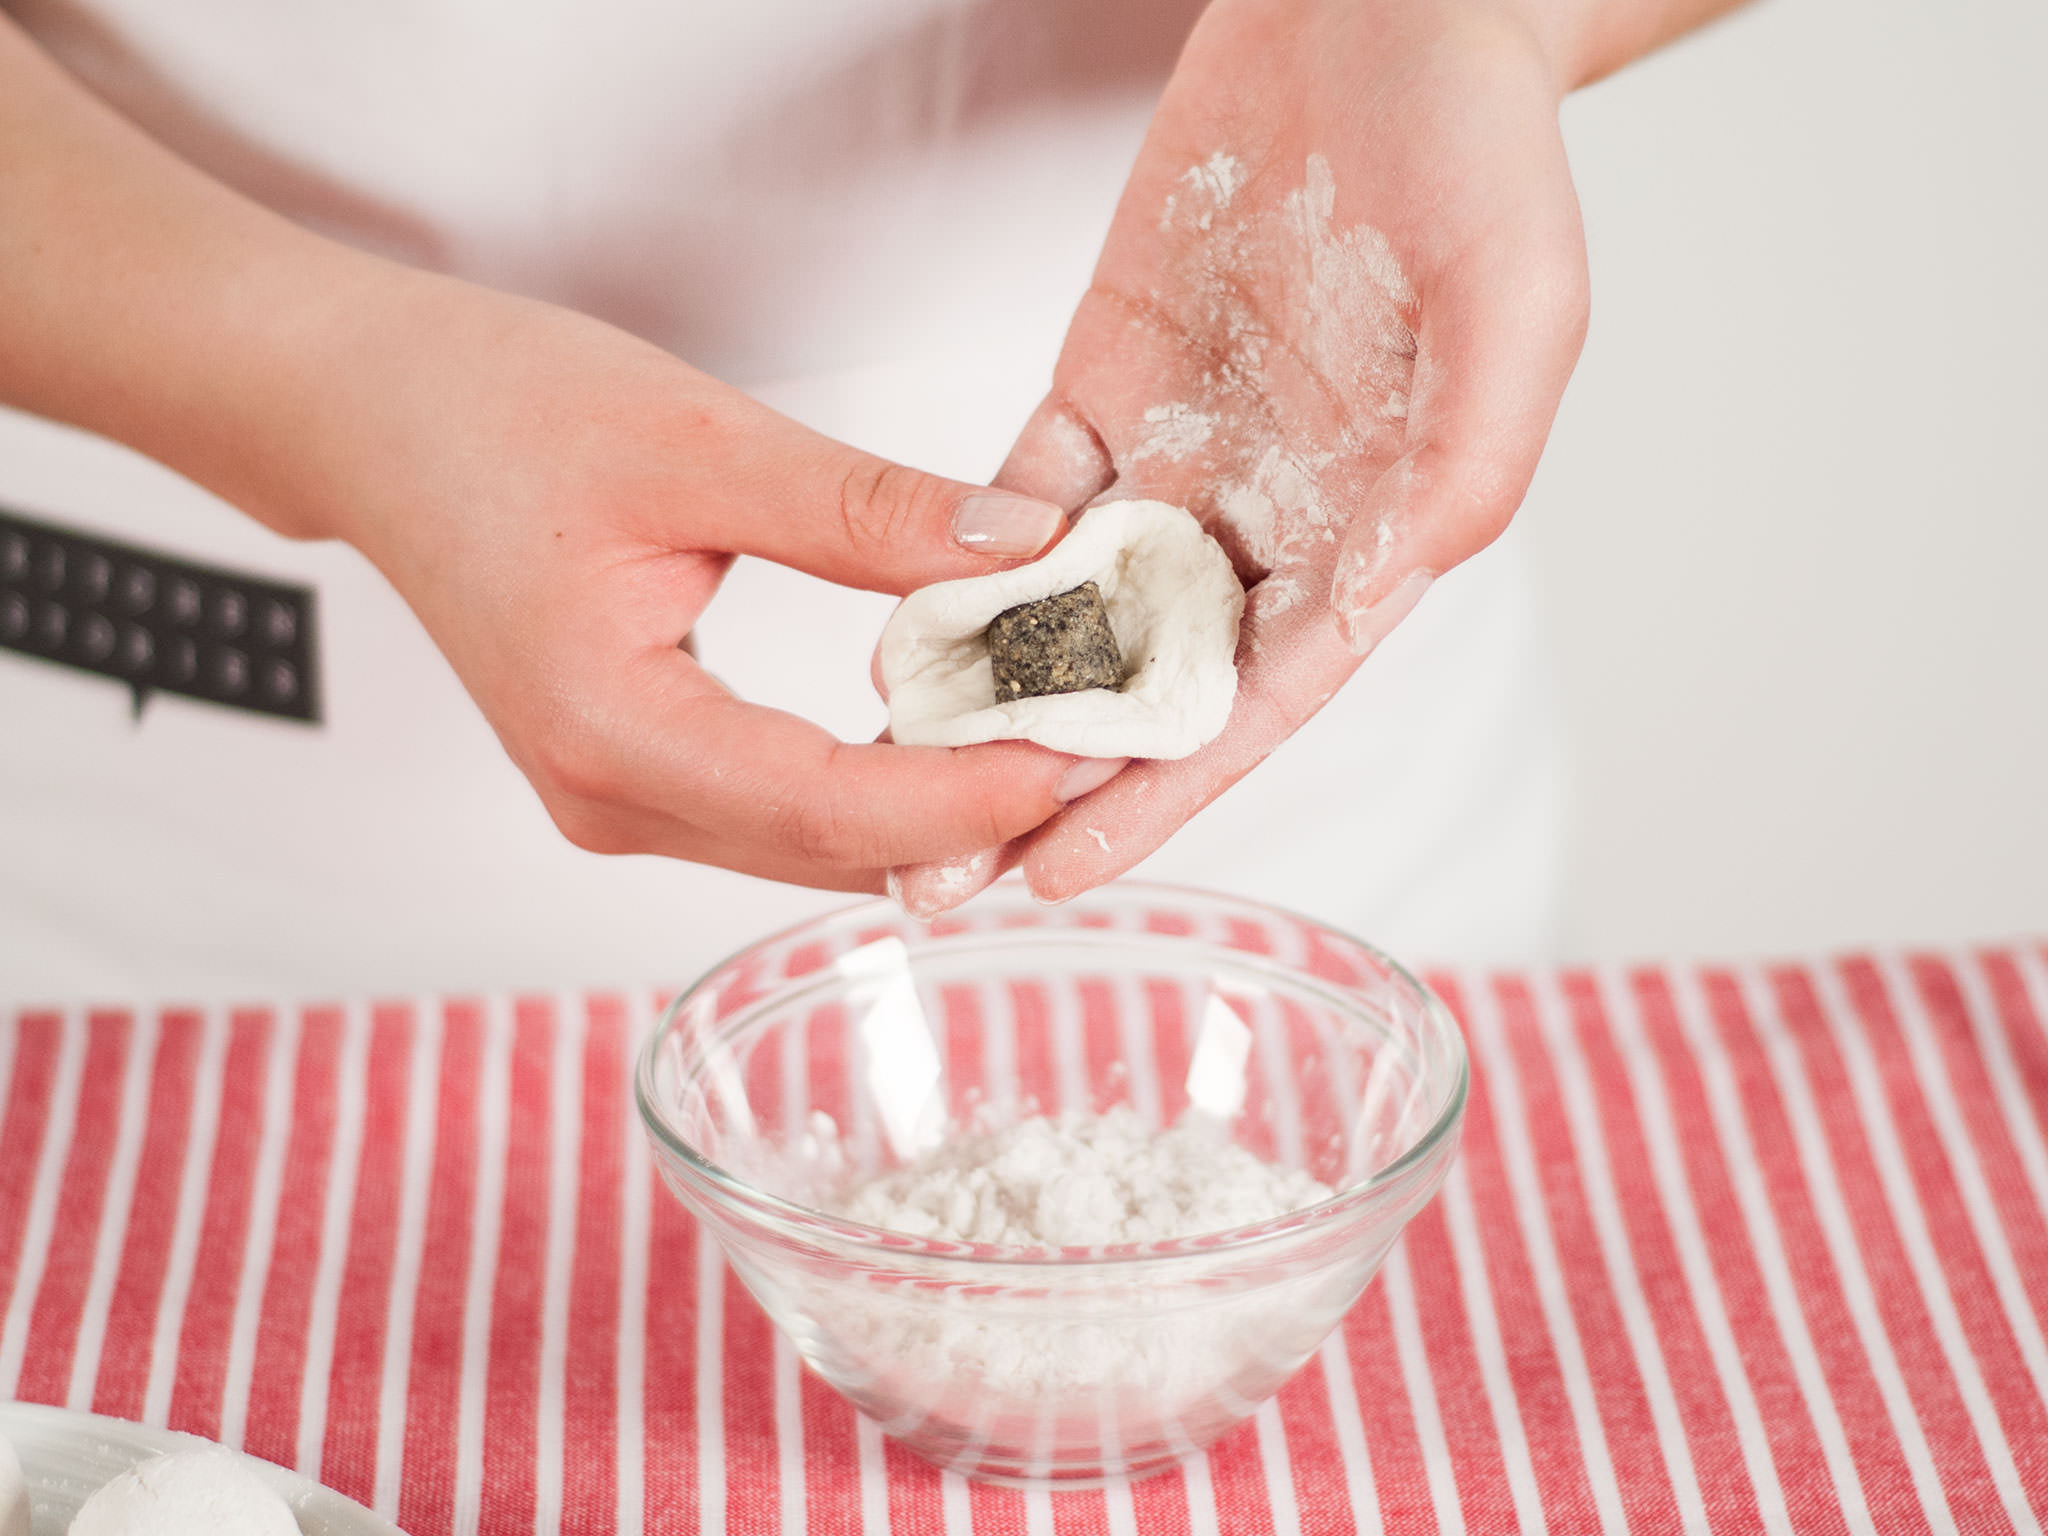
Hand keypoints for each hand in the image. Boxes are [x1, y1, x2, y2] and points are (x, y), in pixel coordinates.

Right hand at [0, 16, 1110, 895]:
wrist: (366, 420)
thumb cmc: (489, 412)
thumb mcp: (696, 443)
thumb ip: (863, 511)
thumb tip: (1022, 552)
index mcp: (605, 725)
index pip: (821, 806)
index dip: (961, 797)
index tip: (1078, 761)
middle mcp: (605, 796)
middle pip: (827, 850)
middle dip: (972, 816)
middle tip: (1106, 760)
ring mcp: (614, 799)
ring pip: (809, 845)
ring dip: (930, 810)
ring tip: (1055, 747)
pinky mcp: (633, 774)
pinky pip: (778, 813)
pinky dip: (873, 789)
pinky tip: (953, 742)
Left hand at [895, 0, 1591, 912]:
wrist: (1383, 11)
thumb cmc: (1479, 150)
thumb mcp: (1515, 308)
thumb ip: (1466, 462)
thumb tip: (1390, 592)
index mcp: (1368, 529)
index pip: (1256, 699)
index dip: (1159, 794)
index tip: (1063, 873)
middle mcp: (1268, 515)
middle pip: (1148, 687)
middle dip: (1050, 787)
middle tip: (938, 880)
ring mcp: (1180, 454)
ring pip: (1071, 611)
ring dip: (991, 698)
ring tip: (895, 775)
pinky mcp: (1106, 381)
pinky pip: (1025, 496)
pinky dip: (968, 563)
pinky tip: (906, 622)